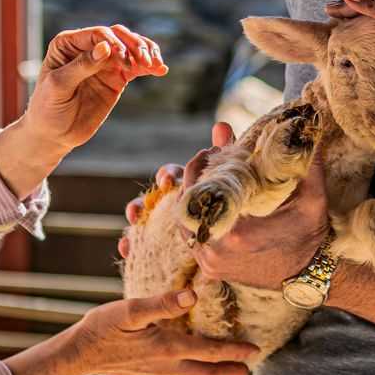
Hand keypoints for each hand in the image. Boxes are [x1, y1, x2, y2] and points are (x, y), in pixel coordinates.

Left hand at [20, 25, 166, 154]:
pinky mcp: (117, 77)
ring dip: (146, 52)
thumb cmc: (48, 107)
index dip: (113, 42)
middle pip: (118, 35)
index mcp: (68, 43)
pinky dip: (150, 66)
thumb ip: (82, 66)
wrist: (54, 134)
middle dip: (134, 45)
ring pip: (130, 47)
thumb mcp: (59, 86)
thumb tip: (105, 46)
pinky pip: (137, 66)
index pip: (97, 34)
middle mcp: (88, 48)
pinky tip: (161, 70)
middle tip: (144, 61)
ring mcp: (104, 62)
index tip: (122, 60)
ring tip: (155, 65)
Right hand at [65, 287, 257, 374]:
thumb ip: (162, 303)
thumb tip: (192, 295)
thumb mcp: (130, 309)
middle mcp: (168, 367)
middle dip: (233, 371)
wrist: (80, 353)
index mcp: (168, 348)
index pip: (210, 351)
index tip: (254, 349)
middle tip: (251, 367)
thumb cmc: (104, 327)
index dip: (235, 351)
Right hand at [118, 120, 234, 260]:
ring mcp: (166, 222)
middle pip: (151, 198)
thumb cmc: (235, 200)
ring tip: (129, 231)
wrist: (247, 239)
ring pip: (144, 220)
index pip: (172, 175)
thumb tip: (220, 125)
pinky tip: (127, 248)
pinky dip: (132, 244)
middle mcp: (172, 201)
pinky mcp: (164, 242)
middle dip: (142, 203)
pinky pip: (144, 243)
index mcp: (187, 183)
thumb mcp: (233, 178)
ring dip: (134, 225)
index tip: (167, 182)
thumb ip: (226, 153)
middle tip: (138, 211)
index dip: (168, 176)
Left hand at [193, 143, 329, 292]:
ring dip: (191, 197)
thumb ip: (307, 164)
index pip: (201, 192)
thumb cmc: (311, 237)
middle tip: (208, 157)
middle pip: (186, 206)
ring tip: (206, 176)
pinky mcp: (211, 269)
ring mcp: (211, 263)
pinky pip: (190, 238)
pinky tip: (206, 200)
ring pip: (183, 223)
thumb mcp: (313, 198)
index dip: (200, 166)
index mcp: (238, 233)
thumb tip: (302, 126)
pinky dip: (193, 217)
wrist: (307, 277)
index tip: (211, 149)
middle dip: (193, 177)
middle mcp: (217, 251)